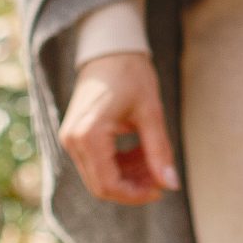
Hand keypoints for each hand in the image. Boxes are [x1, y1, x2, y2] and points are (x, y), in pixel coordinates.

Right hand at [59, 52, 179, 203]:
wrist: (110, 48)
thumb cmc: (130, 73)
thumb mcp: (151, 112)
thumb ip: (159, 150)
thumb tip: (171, 184)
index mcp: (88, 135)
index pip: (108, 185)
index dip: (136, 194)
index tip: (161, 188)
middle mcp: (73, 140)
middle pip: (101, 185)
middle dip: (133, 187)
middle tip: (161, 178)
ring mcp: (71, 139)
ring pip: (99, 176)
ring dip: (127, 177)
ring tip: (153, 163)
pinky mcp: (76, 135)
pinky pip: (96, 163)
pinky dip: (119, 165)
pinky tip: (140, 154)